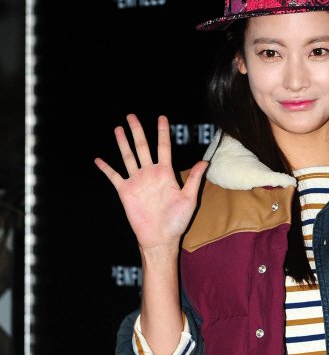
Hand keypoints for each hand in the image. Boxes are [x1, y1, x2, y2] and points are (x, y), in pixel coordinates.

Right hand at [94, 114, 206, 250]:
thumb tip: (205, 161)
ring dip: (122, 143)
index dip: (162, 132)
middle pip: (142, 147)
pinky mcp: (125, 191)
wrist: (160, 238)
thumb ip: (194, 179)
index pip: (163, 147)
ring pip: (128, 157)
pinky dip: (106, 168)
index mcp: (165, 173)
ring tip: (118, 129)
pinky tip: (98, 159)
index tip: (161, 117)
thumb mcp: (189, 199)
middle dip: (137, 131)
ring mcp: (137, 181)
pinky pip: (114, 176)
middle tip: (131, 115)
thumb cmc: (177, 221)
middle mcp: (150, 174)